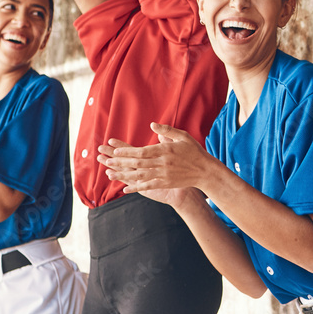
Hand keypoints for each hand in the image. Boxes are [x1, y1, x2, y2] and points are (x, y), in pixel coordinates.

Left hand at [97, 125, 213, 193]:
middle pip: (137, 163)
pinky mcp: (165, 183)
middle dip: (120, 162)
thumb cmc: (195, 151)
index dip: (127, 151)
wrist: (206, 172)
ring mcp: (164, 175)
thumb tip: (152, 124)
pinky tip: (125, 189)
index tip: (115, 149)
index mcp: (165, 150)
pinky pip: (147, 186)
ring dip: (123, 175)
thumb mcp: (183, 136)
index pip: (142, 151)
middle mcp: (163, 163)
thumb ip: (167, 131)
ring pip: (140, 175)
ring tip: (110, 173)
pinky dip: (135, 187)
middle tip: (106, 160)